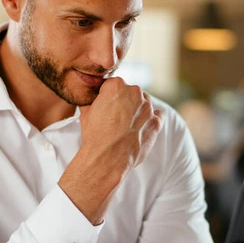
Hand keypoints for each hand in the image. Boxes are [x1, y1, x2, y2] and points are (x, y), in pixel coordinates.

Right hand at [59, 77, 163, 223]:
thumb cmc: (95, 135)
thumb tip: (93, 99)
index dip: (108, 96)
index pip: (113, 84)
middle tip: (115, 117)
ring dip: (137, 110)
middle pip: (130, 92)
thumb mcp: (86, 112)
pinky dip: (151, 119)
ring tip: (126, 126)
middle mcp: (134, 92)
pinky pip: (158, 115)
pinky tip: (141, 127)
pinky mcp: (156, 121)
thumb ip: (92, 100)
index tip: (105, 106)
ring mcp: (148, 107)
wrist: (107, 158)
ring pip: (144, 102)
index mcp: (116, 86)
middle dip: (124, 102)